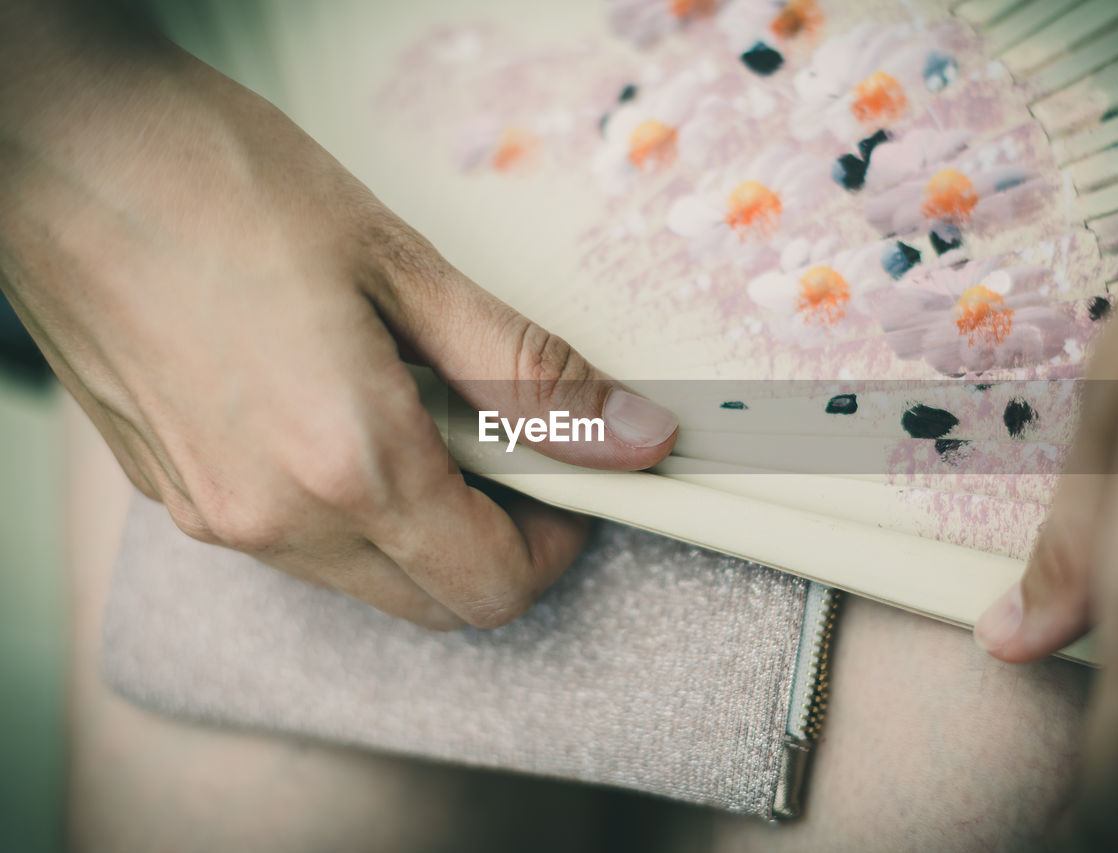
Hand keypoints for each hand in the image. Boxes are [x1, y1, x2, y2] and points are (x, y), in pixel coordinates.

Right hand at [0, 2, 677, 629]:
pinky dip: (351, 510)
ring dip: (425, 528)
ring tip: (426, 412)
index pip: (495, 584)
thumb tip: (627, 433)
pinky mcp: (175, 494)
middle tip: (516, 448)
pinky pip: (297, 545)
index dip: (559, 542)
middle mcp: (274, 518)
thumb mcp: (405, 267)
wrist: (54, 146)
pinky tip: (348, 415)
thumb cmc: (212, 179)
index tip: (575, 479)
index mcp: (345, 465)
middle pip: (436, 603)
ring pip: (368, 582)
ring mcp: (215, 516)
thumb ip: (529, 372)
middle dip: (499, 546)